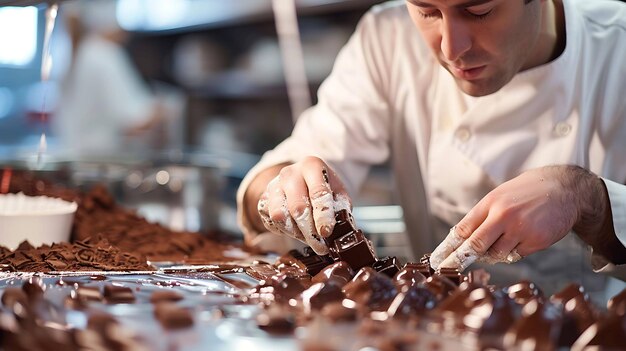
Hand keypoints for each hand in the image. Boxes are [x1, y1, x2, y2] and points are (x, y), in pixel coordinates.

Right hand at [256, 156, 351, 254]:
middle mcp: (289, 173)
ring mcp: (273, 186)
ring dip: (295, 233)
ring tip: (308, 236)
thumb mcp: (338, 192)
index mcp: (312, 166)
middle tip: (321, 246)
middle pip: (297, 208)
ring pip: (279, 216)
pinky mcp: (263, 199)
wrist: (302, 178)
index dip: (323, 216)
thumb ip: (341, 209)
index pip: (318, 193)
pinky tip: (294, 229)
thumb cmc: (323, 187)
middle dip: (310, 232)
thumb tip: (340, 232)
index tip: (327, 232)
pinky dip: (282, 231)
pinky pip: (269, 222)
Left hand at [430, 166, 581, 270]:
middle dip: (461, 259)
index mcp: (490, 203)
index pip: (463, 229)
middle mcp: (503, 216)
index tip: (439, 259)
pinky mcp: (536, 241)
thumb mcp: (500, 196)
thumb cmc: (527, 193)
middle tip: (451, 267)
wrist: (564, 189)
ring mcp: (520, 229)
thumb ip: (483, 216)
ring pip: (496, 254)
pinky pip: (516, 255)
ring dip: (494, 253)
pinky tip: (524, 236)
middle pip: (476, 245)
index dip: (449, 247)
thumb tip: (463, 241)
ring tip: (505, 237)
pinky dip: (515, 251)